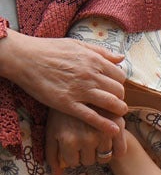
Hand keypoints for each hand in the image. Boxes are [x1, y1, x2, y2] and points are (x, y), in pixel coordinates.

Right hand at [1, 31, 127, 133]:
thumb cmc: (49, 50)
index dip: (120, 84)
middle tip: (115, 103)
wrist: (25, 58)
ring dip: (118, 111)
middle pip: (119, 91)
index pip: (120, 76)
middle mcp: (90, 75)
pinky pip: (92, 117)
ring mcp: (80, 90)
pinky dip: (106, 125)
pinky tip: (113, 130)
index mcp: (93, 60)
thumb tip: (121, 58)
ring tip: (117, 115)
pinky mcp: (68, 104)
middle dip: (120, 99)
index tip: (115, 89)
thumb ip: (100, 52)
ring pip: (111, 104)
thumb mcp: (76, 44)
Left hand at [45, 109, 126, 174]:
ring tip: (95, 137)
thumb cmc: (62, 114)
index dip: (72, 155)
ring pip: (104, 157)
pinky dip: (117, 150)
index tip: (71, 143)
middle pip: (89, 161)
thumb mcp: (52, 132)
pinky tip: (110, 142)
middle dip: (86, 153)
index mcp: (69, 140)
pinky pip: (120, 152)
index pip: (73, 163)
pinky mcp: (117, 127)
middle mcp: (86, 139)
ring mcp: (103, 133)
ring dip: (100, 151)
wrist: (78, 89)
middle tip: (83, 137)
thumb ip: (52, 156)